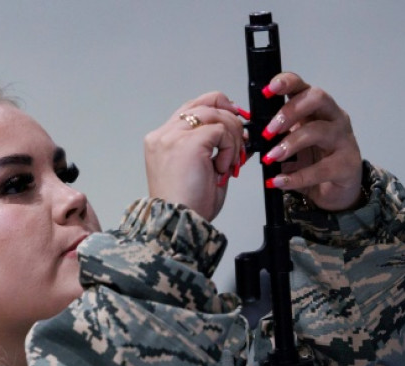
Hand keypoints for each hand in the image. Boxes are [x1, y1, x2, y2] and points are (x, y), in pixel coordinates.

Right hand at [144, 92, 246, 220]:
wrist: (179, 223)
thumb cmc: (188, 205)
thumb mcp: (203, 170)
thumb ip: (215, 148)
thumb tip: (240, 136)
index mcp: (162, 140)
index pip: (191, 108)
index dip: (217, 108)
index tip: (234, 119)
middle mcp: (164, 135)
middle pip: (204, 102)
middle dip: (230, 118)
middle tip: (242, 140)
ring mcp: (173, 136)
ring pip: (215, 114)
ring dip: (232, 137)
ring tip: (230, 163)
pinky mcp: (189, 143)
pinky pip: (220, 130)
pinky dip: (230, 148)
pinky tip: (223, 167)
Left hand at [259, 72, 362, 210]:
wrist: (336, 190)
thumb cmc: (314, 161)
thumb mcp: (292, 144)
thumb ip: (275, 136)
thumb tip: (247, 136)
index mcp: (317, 108)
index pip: (303, 85)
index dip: (286, 82)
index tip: (267, 90)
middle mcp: (334, 117)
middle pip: (316, 98)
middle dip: (290, 111)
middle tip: (268, 131)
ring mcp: (343, 139)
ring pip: (318, 131)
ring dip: (291, 143)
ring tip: (271, 157)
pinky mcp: (347, 165)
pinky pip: (321, 168)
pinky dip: (297, 176)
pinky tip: (279, 181)